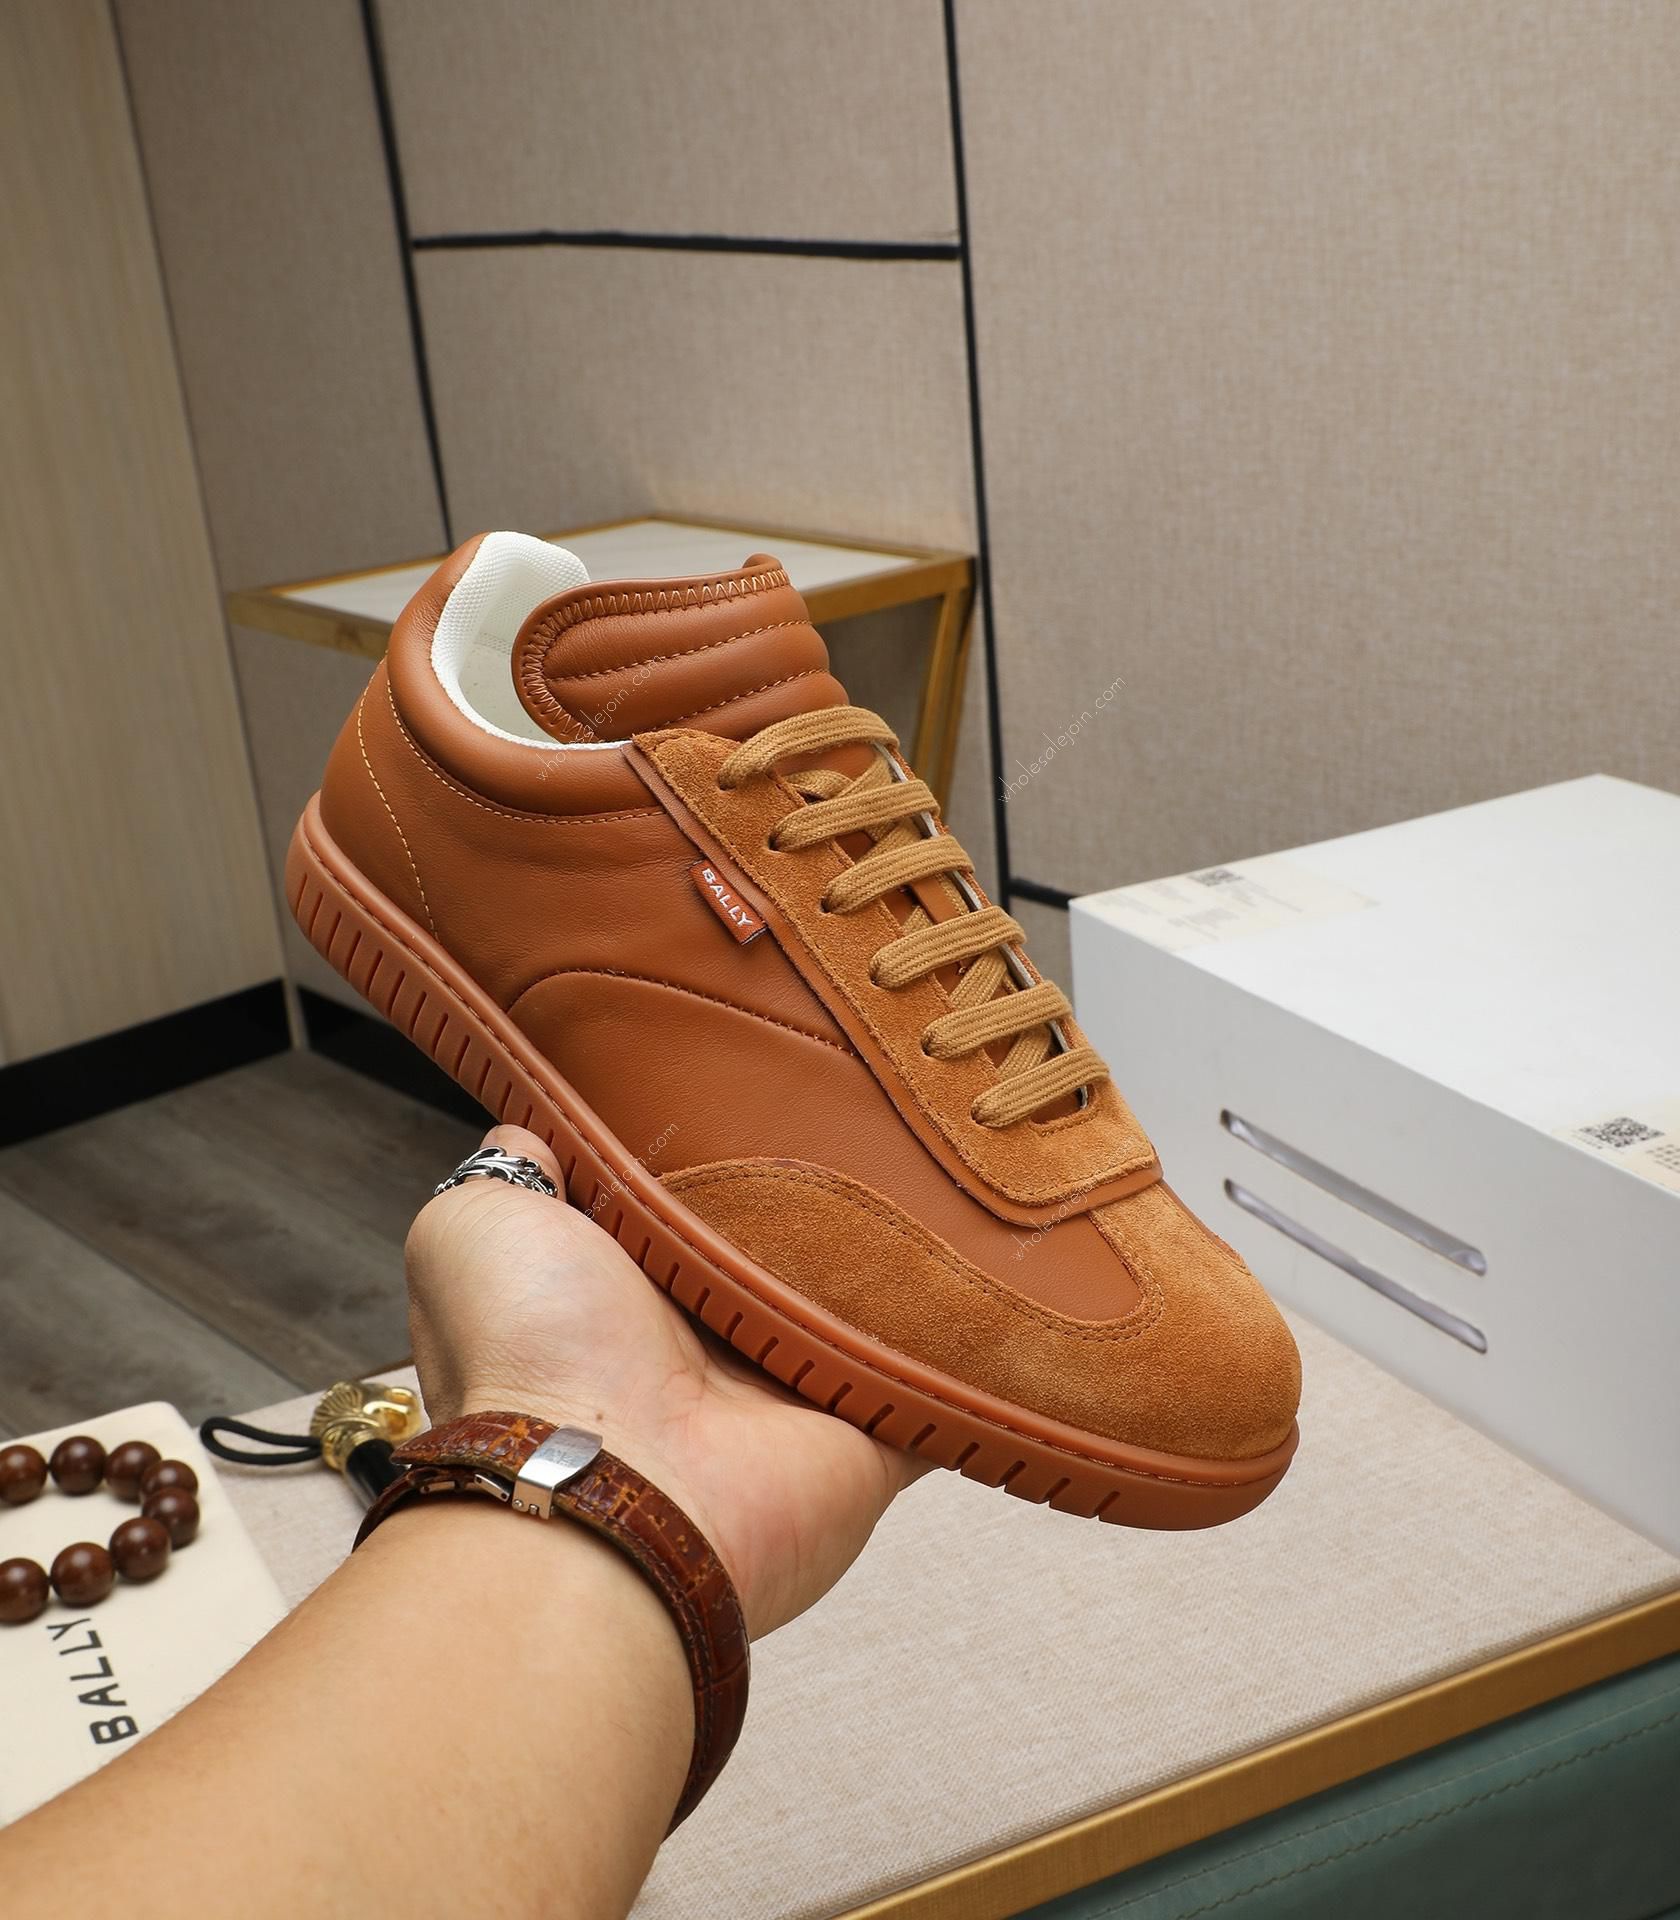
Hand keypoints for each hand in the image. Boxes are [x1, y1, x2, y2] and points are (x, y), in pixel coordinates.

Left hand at [405, 1126, 928, 1635]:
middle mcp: (712, 1347)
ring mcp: (798, 1395)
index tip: (753, 1078)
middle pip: (789, 1251)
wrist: (610, 1493)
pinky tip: (1012, 1276)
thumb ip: (507, 1176)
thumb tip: (534, 1139)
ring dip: (910, 1257)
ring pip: (874, 1308)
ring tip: (960, 1164)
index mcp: (627, 1294)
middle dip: (823, 1193)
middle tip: (879, 1106)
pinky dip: (980, 1344)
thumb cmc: (533, 1357)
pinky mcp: (874, 1436)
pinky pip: (948, 1381)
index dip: (709, 1153)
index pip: (683, 1207)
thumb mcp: (475, 1231)